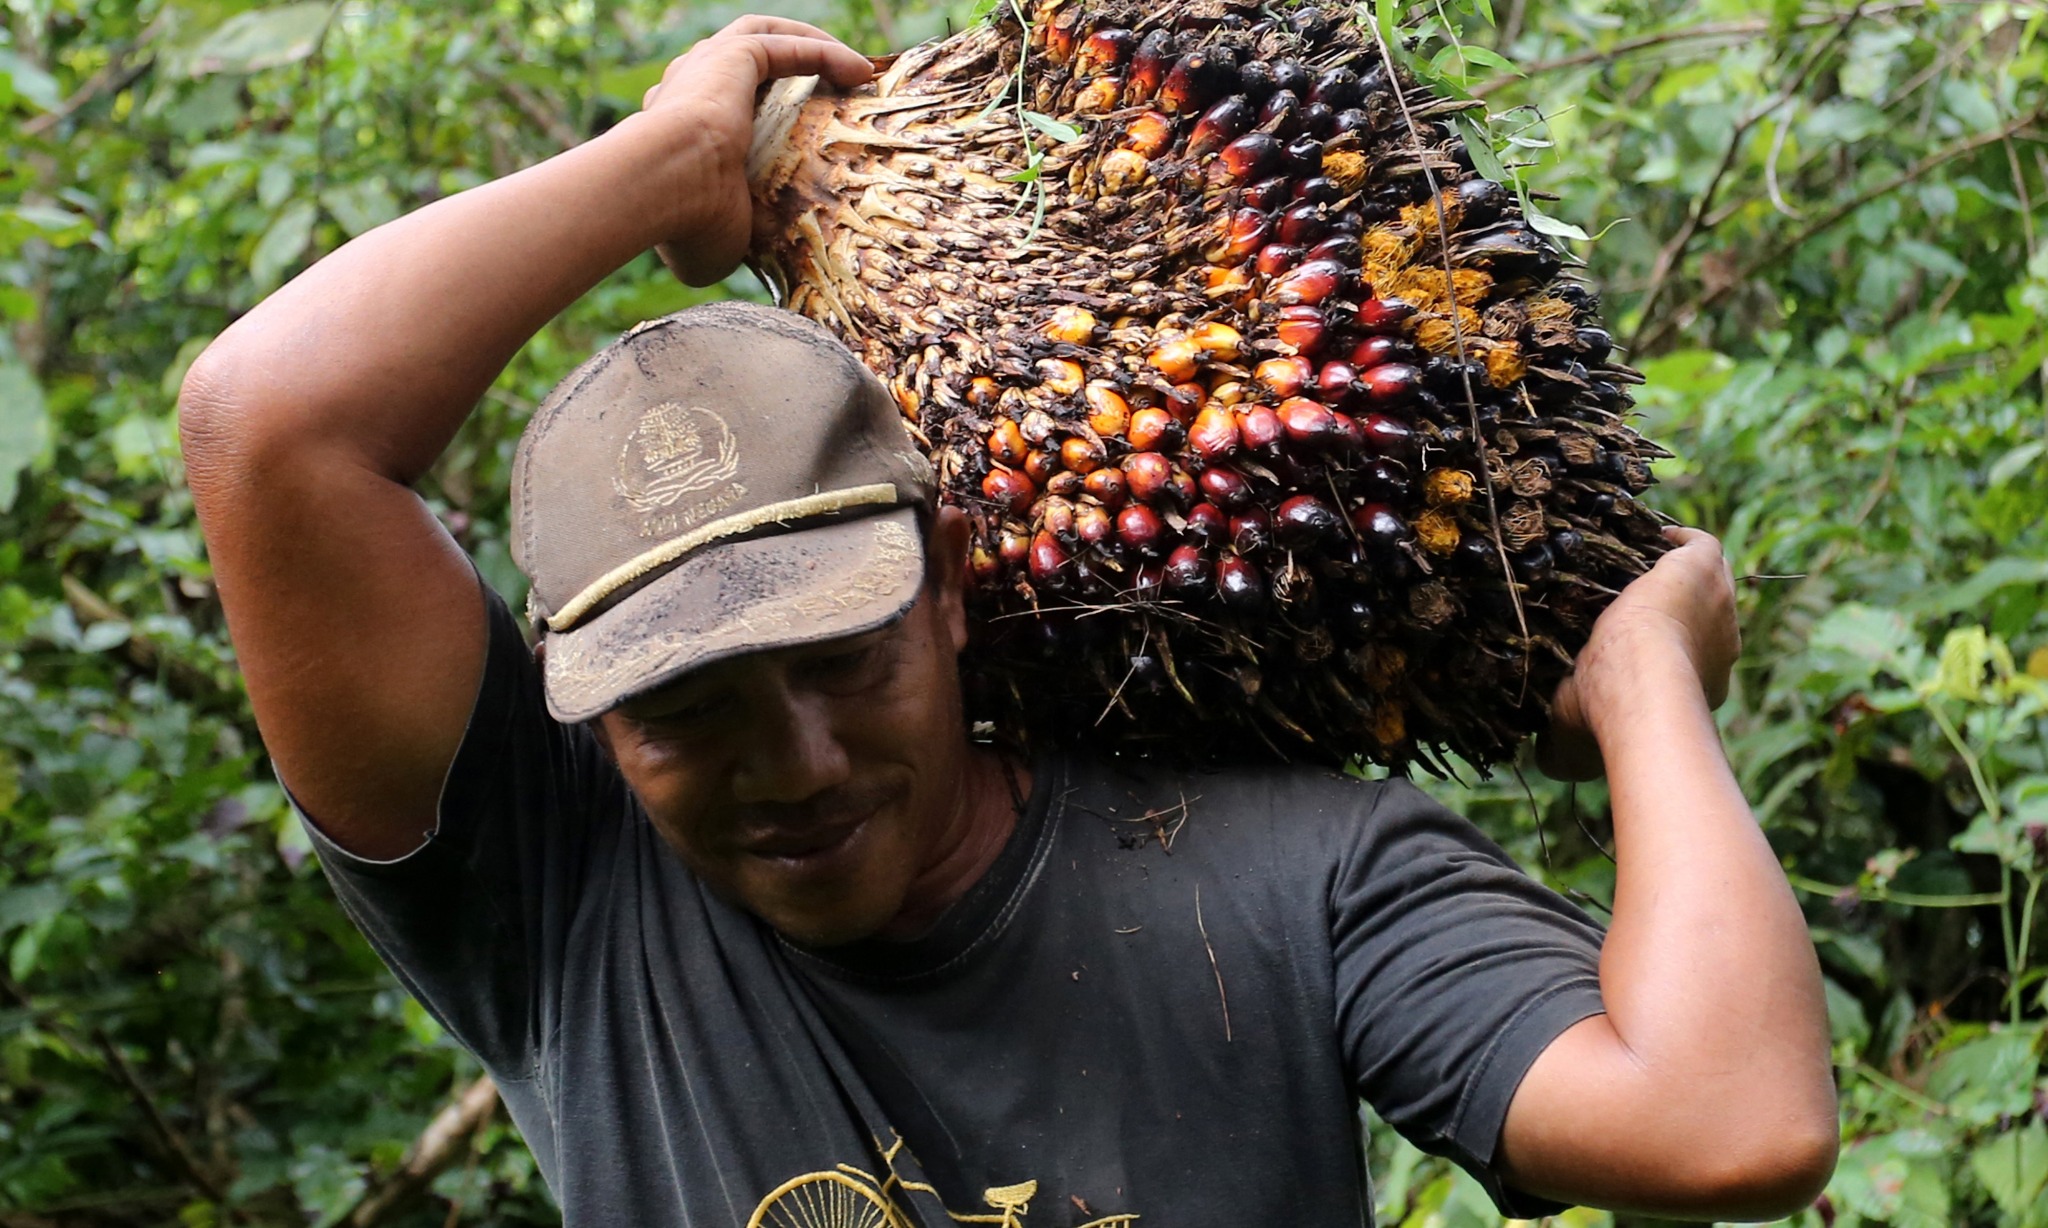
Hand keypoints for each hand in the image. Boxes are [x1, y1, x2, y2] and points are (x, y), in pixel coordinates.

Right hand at [637, 16, 872, 286]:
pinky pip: (789, 45)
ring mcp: (706, 66)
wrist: (661, 189)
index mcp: (673, 130)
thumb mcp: (715, 244)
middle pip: (741, 63)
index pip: (712, 107)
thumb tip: (757, 265)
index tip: (798, 136)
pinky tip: (860, 70)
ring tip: (855, 70)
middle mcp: (685, 88)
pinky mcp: (734, 56)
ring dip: (812, 48)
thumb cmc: (685, 226)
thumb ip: (733, 238)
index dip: (757, 114)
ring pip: (765, 38)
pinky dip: (827, 53)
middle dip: (789, 66)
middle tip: (835, 88)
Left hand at [1537, 526, 1739, 780]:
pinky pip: (1702, 546)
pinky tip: (1653, 533)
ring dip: (1676, 573)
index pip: (1682, 667)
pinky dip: (1680, 539)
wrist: (1640, 680)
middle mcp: (1720, 648)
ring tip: (1637, 562)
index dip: (1656, 658)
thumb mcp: (1573, 746)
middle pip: (1699, 623)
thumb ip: (1561, 756)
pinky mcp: (1705, 570)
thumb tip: (1546, 765)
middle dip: (1673, 615)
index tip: (1625, 650)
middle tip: (1629, 603)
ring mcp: (1719, 607)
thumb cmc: (1608, 716)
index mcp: (1697, 688)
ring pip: (1706, 584)